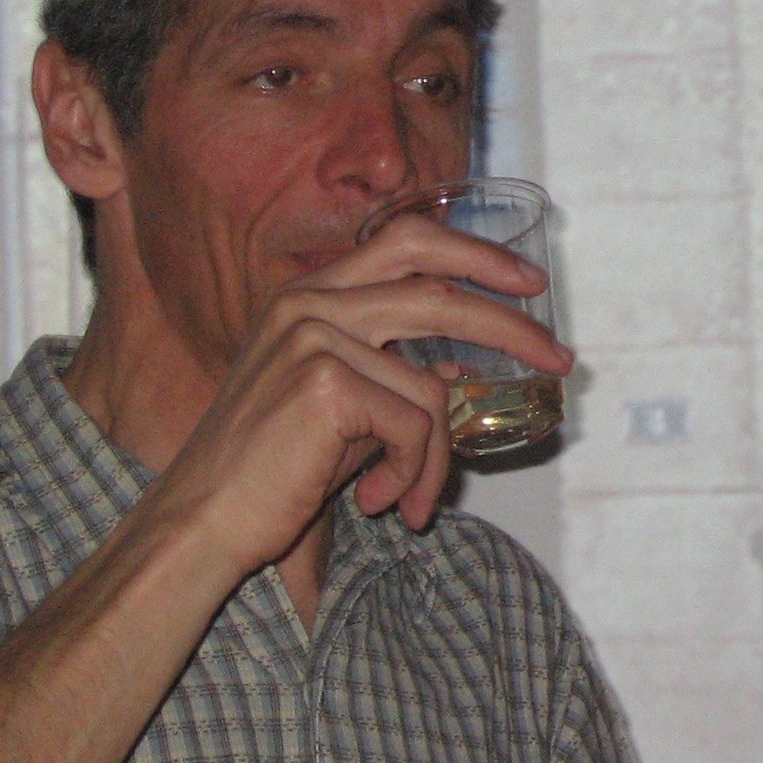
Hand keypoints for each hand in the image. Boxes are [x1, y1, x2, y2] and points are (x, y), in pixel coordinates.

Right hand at [150, 215, 573, 573]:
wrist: (203, 521)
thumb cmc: (271, 472)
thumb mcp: (342, 408)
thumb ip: (394, 375)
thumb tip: (466, 366)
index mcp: (308, 296)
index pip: (407, 241)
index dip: (476, 252)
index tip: (528, 281)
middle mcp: (309, 303)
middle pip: (441, 289)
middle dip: (512, 325)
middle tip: (558, 359)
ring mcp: (315, 337)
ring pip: (434, 389)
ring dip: (437, 459)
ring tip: (412, 500)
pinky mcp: (326, 383)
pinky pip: (416, 428)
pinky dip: (413, 475)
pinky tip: (376, 502)